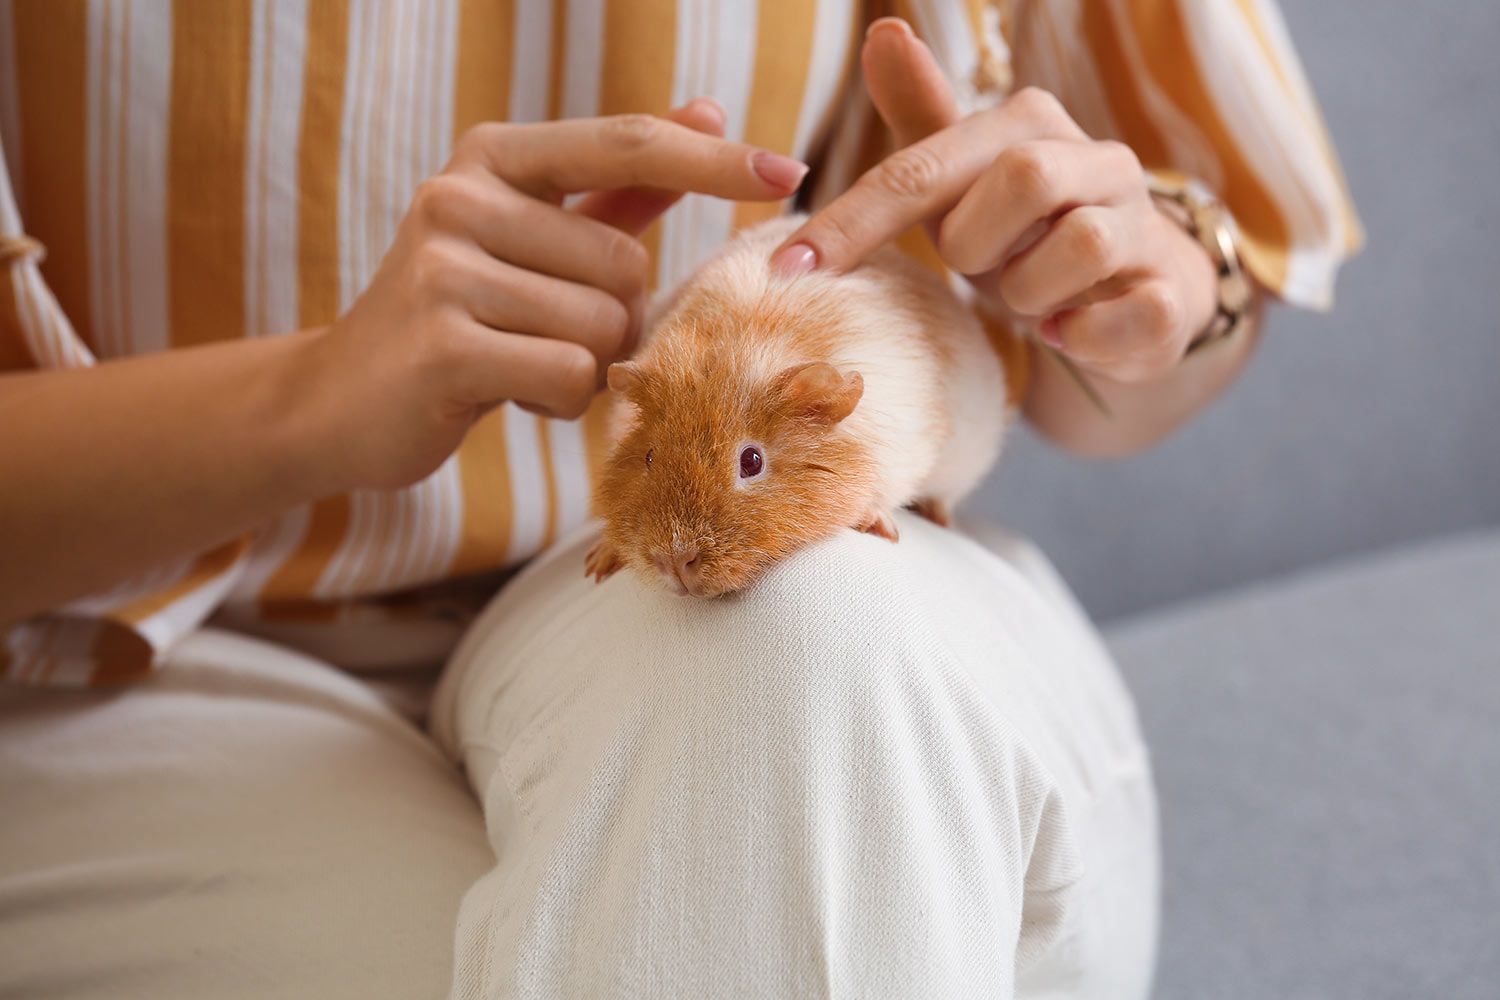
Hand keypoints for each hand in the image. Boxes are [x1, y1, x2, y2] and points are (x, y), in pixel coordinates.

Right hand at [301, 99, 807, 490]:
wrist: (342, 398)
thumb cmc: (460, 313)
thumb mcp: (533, 237)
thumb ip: (621, 183)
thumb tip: (708, 108)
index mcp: (494, 157)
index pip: (628, 143)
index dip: (713, 160)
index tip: (789, 171)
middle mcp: (460, 195)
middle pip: (625, 264)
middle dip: (614, 320)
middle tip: (550, 336)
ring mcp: (443, 268)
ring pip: (601, 327)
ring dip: (583, 365)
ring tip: (520, 362)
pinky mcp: (441, 343)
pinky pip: (567, 376)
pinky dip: (557, 401)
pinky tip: (505, 394)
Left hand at [770, 18, 1217, 384]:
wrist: (1131, 291)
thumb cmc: (1025, 233)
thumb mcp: (961, 183)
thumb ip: (921, 119)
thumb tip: (883, 32)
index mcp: (1030, 124)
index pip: (925, 165)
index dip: (854, 220)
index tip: (792, 268)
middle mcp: (1097, 159)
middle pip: (1022, 177)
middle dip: (976, 240)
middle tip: (977, 266)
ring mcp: (1141, 224)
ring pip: (1077, 245)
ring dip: (1029, 292)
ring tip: (1030, 299)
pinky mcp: (1169, 293)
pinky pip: (1123, 316)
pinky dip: (1082, 336)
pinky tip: (1068, 331)